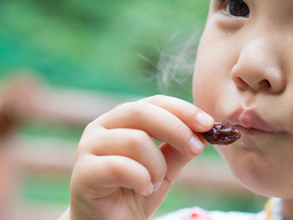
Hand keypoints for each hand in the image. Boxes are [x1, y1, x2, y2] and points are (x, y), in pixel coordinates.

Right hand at [61, 95, 214, 219]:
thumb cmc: (134, 192)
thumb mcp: (165, 168)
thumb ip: (179, 148)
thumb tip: (206, 130)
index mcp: (122, 119)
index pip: (154, 102)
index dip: (183, 110)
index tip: (208, 124)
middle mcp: (102, 127)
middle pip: (142, 111)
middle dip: (176, 129)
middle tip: (195, 150)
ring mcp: (89, 148)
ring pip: (136, 141)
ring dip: (157, 166)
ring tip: (155, 183)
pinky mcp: (84, 172)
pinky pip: (121, 167)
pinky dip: (142, 179)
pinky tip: (144, 189)